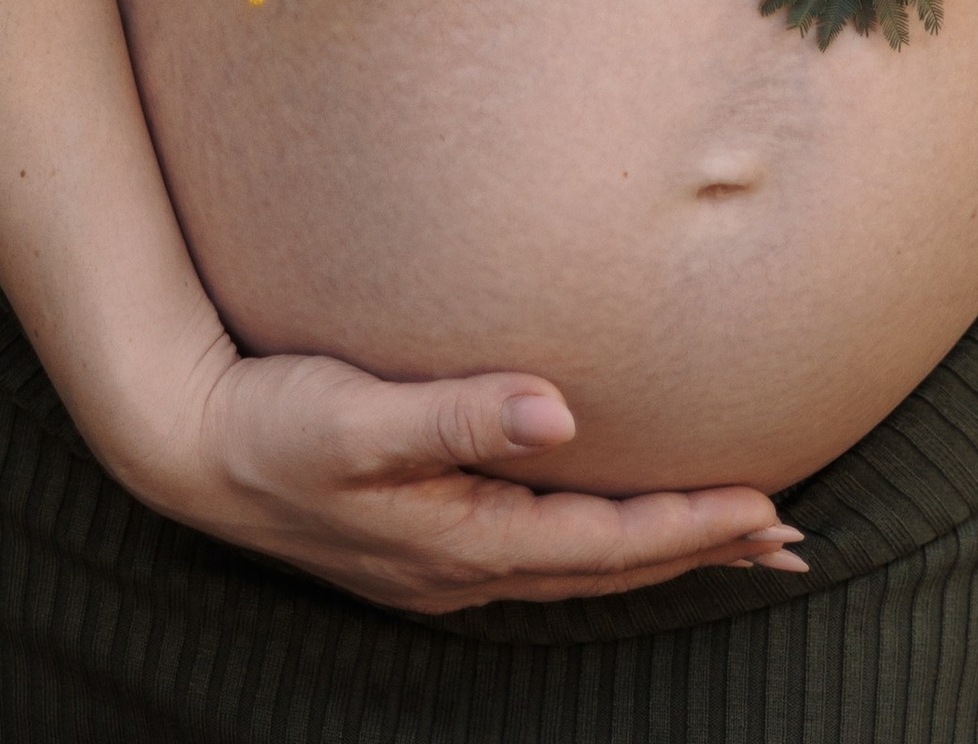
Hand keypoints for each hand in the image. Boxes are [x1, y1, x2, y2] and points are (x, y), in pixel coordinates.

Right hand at [128, 347, 805, 613]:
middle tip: (789, 540)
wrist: (188, 444)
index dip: (691, 526)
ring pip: (581, 563)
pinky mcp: (425, 536)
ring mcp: (443, 560)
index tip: (771, 507)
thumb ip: (457, 413)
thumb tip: (556, 411)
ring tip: (732, 535)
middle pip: (609, 567)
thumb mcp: (359, 416)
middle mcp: (463, 566)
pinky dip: (604, 540)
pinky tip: (613, 523)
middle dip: (700, 550)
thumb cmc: (273, 420)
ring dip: (660, 549)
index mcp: (463, 541)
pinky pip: (544, 547)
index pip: (606, 542)